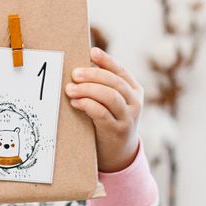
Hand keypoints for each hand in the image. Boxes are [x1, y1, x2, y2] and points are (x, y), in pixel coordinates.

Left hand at [65, 47, 142, 171]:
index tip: (91, 52)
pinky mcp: (117, 130)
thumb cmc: (109, 121)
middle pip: (114, 82)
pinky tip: (76, 102)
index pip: (120, 71)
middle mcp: (135, 102)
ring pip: (110, 96)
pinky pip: (102, 113)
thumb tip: (79, 69)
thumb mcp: (112, 103)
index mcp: (134, 90)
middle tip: (74, 74)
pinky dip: (87, 104)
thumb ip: (102, 88)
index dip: (106, 61)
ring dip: (88, 90)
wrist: (119, 154)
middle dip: (92, 75)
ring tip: (70, 89)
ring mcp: (128, 117)